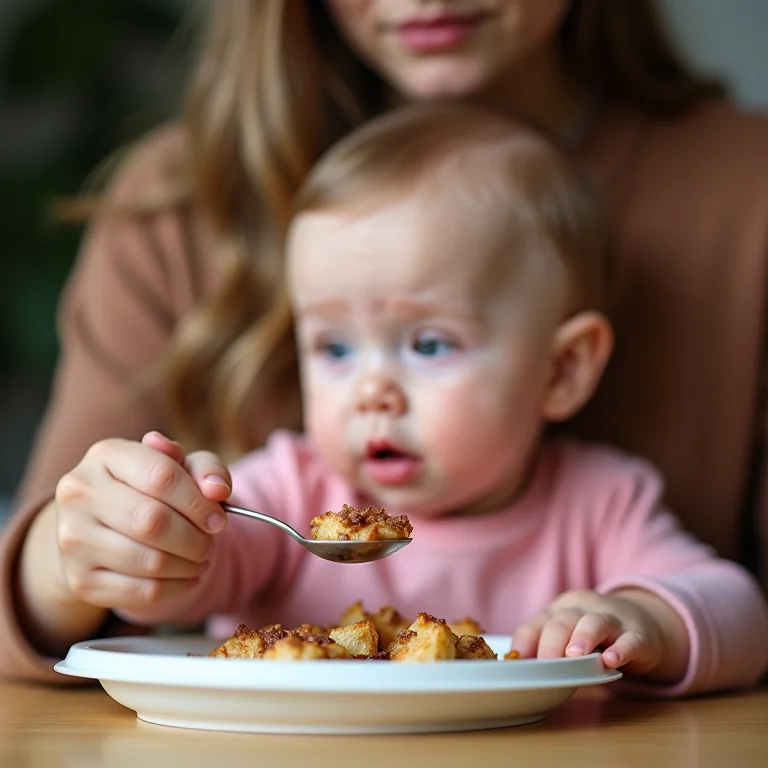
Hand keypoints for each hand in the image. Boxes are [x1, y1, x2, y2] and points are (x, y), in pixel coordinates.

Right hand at [52, 431, 231, 610]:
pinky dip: (176, 587)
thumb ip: (206, 468)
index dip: (198, 502)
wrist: (101, 526)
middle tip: (210, 543)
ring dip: (188, 565)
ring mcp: (73, 539)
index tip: (218, 519)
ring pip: (149, 561)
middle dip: (194, 537)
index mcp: (105, 455)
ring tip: (202, 558)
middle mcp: (79, 494)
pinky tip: (187, 577)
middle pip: (152, 521)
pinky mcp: (81, 580)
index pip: (160, 476)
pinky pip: (142, 591)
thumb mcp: (180, 466)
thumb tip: (218, 488)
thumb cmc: (151, 488)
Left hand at [511, 589, 682, 679]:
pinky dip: (621, 650)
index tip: (517, 662)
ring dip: (582, 637)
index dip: (525, 642)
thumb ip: (549, 649)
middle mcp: (584, 610)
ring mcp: (613, 620)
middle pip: (563, 621)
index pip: (537, 623)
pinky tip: (612, 661)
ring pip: (594, 623)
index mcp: (561, 611)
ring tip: (574, 655)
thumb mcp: (570, 635)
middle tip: (546, 664)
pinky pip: (630, 640)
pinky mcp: (639, 635)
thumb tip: (521, 671)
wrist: (644, 621)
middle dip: (551, 643)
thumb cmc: (596, 635)